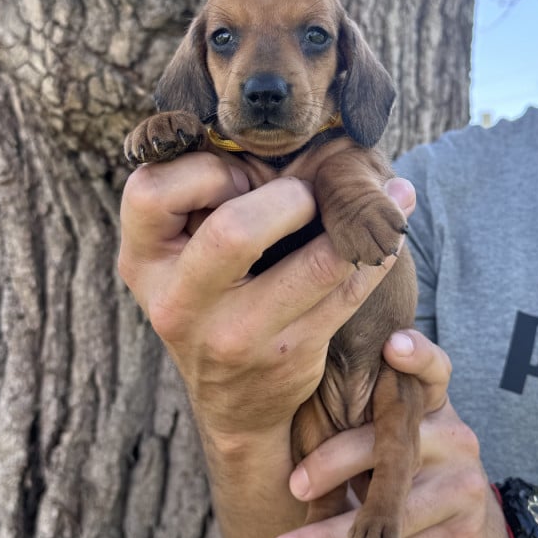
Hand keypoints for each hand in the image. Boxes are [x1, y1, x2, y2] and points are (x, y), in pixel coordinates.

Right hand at [119, 152, 415, 443]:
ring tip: (391, 194)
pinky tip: (393, 232)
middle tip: (305, 194)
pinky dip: (377, 255)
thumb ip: (195, 204)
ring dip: (357, 221)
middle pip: (234, 230)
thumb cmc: (205, 303)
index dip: (204, 171)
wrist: (230, 404)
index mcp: (144, 264)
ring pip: (315, 265)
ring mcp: (237, 336)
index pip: (151, 193)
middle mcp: (182, 304)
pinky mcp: (290, 355)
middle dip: (286, 198)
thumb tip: (265, 133)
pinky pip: (348, 293)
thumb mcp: (175, 262)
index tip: (238, 177)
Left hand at [269, 330, 512, 537]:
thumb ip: (354, 413)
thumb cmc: (403, 465)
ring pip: (392, 507)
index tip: (391, 344)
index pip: (432, 367)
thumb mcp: (387, 432)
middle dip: (336, 464)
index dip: (416, 354)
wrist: (468, 529)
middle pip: (392, 443)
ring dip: (331, 536)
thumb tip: (274, 399)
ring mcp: (465, 482)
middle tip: (292, 486)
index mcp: (431, 401)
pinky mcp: (465, 530)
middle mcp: (455, 434)